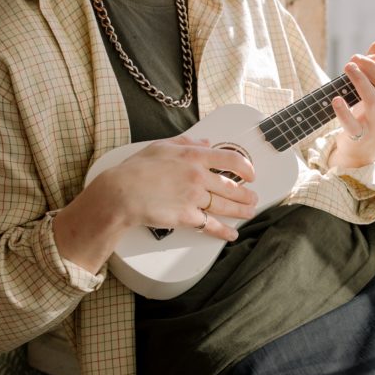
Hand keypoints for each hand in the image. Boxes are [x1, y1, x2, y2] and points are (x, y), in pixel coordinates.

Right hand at [54, 136, 257, 270]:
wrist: (121, 193)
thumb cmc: (135, 170)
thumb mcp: (160, 146)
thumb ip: (185, 143)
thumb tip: (204, 141)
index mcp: (193, 156)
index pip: (229, 159)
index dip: (246, 167)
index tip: (251, 174)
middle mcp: (197, 176)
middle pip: (231, 186)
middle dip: (246, 194)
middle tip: (253, 197)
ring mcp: (194, 197)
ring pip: (225, 206)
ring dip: (241, 211)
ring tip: (249, 212)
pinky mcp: (187, 217)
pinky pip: (211, 225)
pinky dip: (224, 231)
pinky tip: (232, 234)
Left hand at [329, 41, 374, 168]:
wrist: (360, 150)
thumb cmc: (369, 115)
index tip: (367, 56)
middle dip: (369, 65)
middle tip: (353, 60)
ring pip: (373, 98)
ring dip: (358, 79)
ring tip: (347, 68)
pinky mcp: (360, 136)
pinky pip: (352, 123)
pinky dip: (343, 110)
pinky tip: (336, 99)